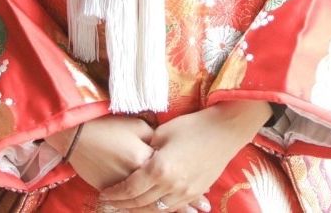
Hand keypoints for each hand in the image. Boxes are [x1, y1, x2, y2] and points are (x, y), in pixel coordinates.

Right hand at [47, 114, 154, 191]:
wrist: (78, 134)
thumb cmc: (108, 126)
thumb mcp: (138, 125)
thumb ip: (155, 138)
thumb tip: (162, 148)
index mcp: (144, 159)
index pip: (163, 166)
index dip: (164, 161)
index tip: (164, 157)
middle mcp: (134, 177)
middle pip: (152, 183)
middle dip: (155, 179)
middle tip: (157, 174)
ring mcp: (118, 187)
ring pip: (137, 193)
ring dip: (142, 190)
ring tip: (144, 182)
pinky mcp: (105, 190)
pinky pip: (121, 195)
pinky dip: (125, 192)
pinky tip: (127, 184)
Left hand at [97, 101, 271, 211]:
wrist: (225, 130)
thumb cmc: (192, 126)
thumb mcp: (163, 133)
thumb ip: (147, 150)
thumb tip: (136, 160)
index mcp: (159, 169)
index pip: (130, 188)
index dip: (115, 193)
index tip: (104, 193)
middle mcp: (171, 185)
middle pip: (141, 202)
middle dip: (123, 205)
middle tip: (110, 203)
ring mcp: (185, 192)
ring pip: (157, 210)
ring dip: (140, 210)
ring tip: (127, 207)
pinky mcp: (196, 193)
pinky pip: (173, 207)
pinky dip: (159, 209)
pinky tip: (150, 206)